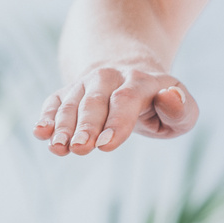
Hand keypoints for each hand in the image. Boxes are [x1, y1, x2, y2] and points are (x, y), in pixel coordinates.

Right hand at [33, 62, 197, 155]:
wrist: (131, 74)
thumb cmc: (162, 105)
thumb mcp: (183, 111)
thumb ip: (181, 110)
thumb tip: (170, 97)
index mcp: (142, 81)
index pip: (127, 99)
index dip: (116, 121)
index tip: (106, 145)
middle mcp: (110, 77)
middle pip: (95, 101)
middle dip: (87, 126)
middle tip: (79, 149)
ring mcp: (87, 84)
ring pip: (72, 102)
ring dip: (63, 126)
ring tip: (58, 148)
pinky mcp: (69, 93)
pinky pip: (55, 101)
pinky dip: (46, 116)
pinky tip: (40, 132)